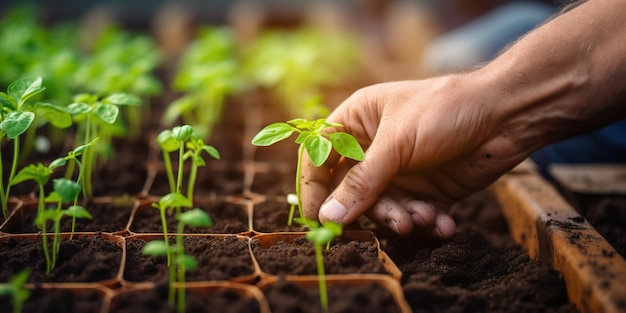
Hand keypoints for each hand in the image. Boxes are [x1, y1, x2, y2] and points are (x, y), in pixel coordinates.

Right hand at [300, 74, 531, 237]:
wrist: (507, 115)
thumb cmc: (445, 110)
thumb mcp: (397, 143)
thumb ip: (362, 182)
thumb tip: (328, 217)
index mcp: (357, 121)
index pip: (320, 157)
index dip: (316, 188)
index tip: (318, 218)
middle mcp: (374, 148)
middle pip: (351, 191)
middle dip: (372, 210)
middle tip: (393, 222)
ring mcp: (400, 171)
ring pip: (382, 208)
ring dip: (401, 218)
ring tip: (422, 218)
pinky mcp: (426, 191)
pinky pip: (413, 215)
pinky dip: (426, 223)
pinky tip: (443, 223)